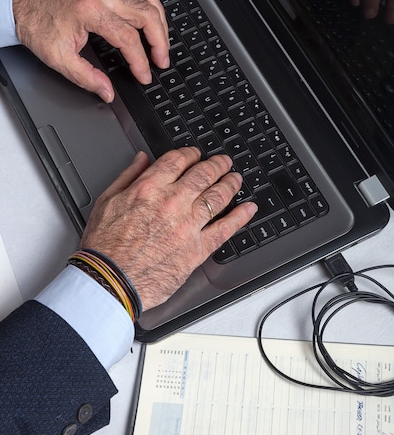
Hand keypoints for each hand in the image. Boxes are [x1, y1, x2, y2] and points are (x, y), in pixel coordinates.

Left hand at [12, 0, 169, 101]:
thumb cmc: (36, 21)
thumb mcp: (58, 57)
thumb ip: (86, 77)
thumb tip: (106, 92)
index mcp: (91, 10)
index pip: (128, 38)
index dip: (140, 61)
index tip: (144, 75)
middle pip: (147, 14)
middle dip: (160, 41)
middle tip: (161, 61)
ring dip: (160, 22)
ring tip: (161, 44)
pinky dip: (151, 8)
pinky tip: (151, 22)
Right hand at [80, 147, 257, 310]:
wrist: (109, 280)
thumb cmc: (105, 246)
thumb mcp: (107, 201)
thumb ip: (128, 176)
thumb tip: (142, 159)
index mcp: (149, 188)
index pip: (178, 161)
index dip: (191, 154)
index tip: (196, 154)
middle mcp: (172, 203)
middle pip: (203, 174)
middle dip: (217, 164)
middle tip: (224, 162)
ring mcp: (187, 225)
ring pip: (218, 196)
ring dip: (231, 184)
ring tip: (236, 179)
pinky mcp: (197, 249)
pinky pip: (225, 228)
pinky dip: (240, 216)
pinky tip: (248, 209)